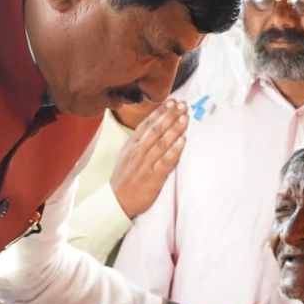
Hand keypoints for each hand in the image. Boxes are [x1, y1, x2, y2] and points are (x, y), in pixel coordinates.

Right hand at [111, 100, 188, 217]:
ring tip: (185, 118)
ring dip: (175, 129)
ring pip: (162, 143)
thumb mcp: (126, 155)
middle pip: (156, 129)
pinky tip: (183, 141)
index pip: (147, 123)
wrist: (117, 201)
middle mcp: (138, 152)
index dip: (160, 111)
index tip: (172, 102)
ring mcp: (145, 164)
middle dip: (170, 115)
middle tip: (183, 105)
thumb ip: (139, 142)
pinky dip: (175, 150)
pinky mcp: (153, 177)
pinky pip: (166, 161)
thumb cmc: (124, 178)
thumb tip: (156, 127)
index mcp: (131, 145)